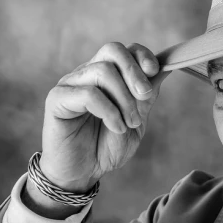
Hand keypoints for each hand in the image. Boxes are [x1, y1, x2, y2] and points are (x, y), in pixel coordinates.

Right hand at [39, 42, 168, 193]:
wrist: (83, 172)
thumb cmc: (106, 147)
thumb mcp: (136, 121)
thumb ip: (146, 96)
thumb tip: (166, 68)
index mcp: (107, 76)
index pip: (125, 50)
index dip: (142, 56)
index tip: (155, 72)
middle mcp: (87, 74)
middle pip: (112, 50)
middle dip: (134, 72)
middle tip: (145, 96)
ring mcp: (71, 84)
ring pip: (103, 71)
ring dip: (124, 99)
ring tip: (130, 123)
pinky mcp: (57, 99)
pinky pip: (88, 93)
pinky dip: (109, 111)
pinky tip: (116, 127)